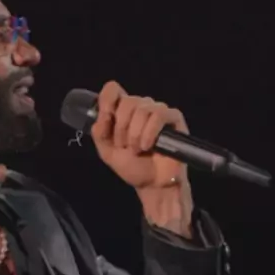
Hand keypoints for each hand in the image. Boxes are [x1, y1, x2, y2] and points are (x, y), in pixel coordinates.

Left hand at [91, 82, 193, 236]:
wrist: (152, 185)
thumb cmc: (132, 167)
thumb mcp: (107, 151)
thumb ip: (100, 132)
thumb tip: (102, 115)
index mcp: (123, 111)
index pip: (113, 90)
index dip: (107, 99)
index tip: (105, 116)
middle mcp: (141, 107)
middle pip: (127, 101)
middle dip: (122, 127)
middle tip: (124, 145)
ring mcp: (158, 111)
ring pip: (142, 109)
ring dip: (135, 133)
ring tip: (137, 150)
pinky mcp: (174, 118)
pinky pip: (159, 115)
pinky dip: (150, 131)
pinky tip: (148, 146)